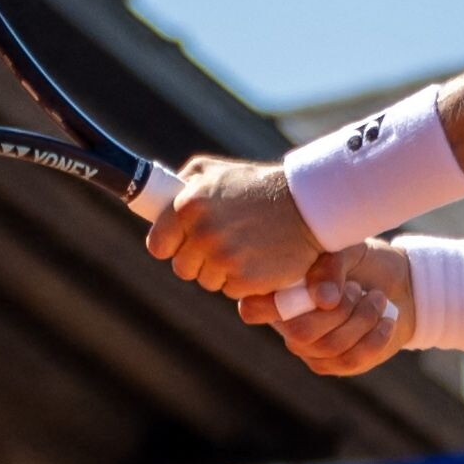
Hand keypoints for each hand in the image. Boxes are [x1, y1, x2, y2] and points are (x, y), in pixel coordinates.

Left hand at [142, 154, 323, 301]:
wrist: (307, 204)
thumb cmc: (257, 186)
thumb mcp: (214, 171)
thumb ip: (183, 185)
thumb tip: (157, 203)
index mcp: (188, 205)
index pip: (158, 246)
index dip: (170, 247)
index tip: (183, 244)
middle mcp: (203, 233)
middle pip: (183, 268)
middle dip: (199, 260)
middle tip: (224, 243)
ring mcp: (224, 258)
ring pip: (207, 281)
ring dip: (222, 271)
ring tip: (245, 247)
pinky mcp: (245, 280)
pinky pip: (231, 291)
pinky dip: (244, 281)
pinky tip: (258, 260)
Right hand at [263, 245, 409, 375]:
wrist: (397, 285)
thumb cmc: (360, 262)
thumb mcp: (345, 250)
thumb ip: (329, 265)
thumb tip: (324, 299)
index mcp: (278, 294)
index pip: (253, 309)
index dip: (269, 305)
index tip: (306, 286)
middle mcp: (287, 326)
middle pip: (299, 332)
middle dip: (338, 310)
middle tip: (357, 289)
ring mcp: (309, 350)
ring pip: (329, 346)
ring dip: (362, 319)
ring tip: (377, 299)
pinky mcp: (335, 366)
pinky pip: (351, 360)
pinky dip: (375, 337)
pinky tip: (385, 320)